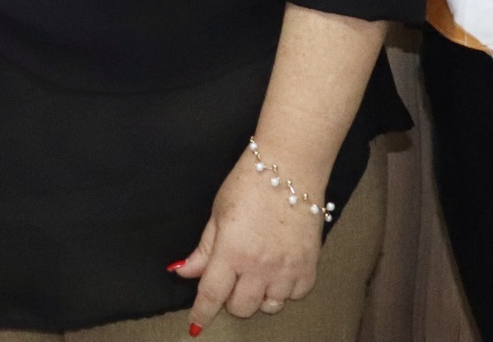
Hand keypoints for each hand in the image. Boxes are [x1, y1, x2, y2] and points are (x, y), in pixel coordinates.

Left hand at [173, 145, 324, 330]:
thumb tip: (183, 272)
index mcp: (232, 251)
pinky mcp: (309, 266)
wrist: (290, 167)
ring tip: (257, 274)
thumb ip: (204, 249)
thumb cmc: (249, 183)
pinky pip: (295, 296)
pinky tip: (278, 272)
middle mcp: (260, 266)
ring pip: (269, 306)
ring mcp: (287, 268)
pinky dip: (285, 290)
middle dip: (231, 299)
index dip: (202, 313)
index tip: (196, 324)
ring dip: (258, 296)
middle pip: (241, 307)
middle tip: (232, 280)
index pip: (212, 294)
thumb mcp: (217, 213)